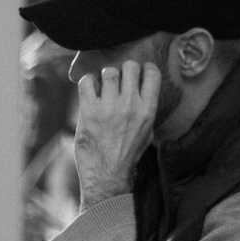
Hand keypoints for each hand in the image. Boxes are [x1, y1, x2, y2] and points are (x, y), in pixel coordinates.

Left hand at [74, 59, 159, 206]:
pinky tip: (89, 92)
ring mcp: (109, 106)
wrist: (106, 174)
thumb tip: (144, 91)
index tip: (137, 74)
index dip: (144, 68)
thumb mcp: (147, 133)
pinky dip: (87, 83)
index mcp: (148, 109)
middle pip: (130, 66)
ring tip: (102, 88)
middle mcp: (130, 104)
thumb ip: (146, 110)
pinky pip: (87, 81)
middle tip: (117, 81)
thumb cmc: (127, 155)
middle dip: (123, 70)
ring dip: (105, 77)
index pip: (152, 72)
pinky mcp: (89, 110)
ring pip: (109, 71)